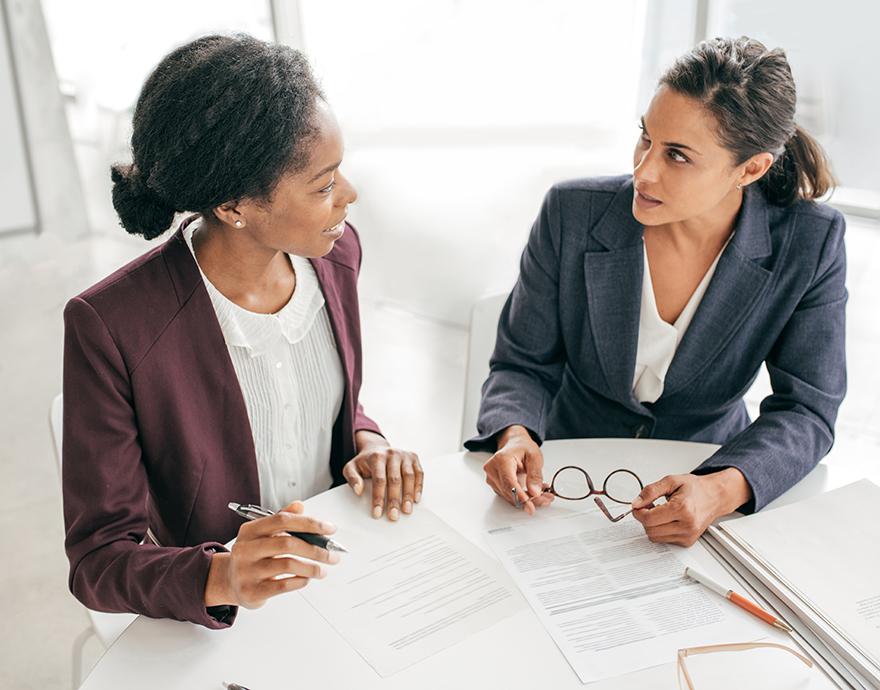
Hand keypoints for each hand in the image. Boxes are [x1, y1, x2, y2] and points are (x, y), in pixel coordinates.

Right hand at [204, 501, 338, 608]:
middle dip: (315, 549)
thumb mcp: (262, 534)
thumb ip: (281, 519)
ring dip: (311, 567)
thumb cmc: (252, 555)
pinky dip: (300, 581)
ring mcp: (246, 571)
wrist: (227, 581)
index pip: (282, 520)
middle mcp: (246, 549)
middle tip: (332, 555)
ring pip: (288, 565)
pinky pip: (283, 585)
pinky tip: (306, 579)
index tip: (329, 529)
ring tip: (322, 570)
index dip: (309, 523)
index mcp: (250, 530)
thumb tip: (300, 505)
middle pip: (287, 543)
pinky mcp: (251, 591)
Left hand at [343, 431, 423, 520]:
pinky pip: (419, 473)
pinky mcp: (413, 457)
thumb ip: (352, 478)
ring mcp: (404, 455)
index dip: (379, 497)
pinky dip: (418, 487)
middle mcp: (392, 454)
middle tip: (393, 516)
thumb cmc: (365, 462)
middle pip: (395, 480)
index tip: (377, 512)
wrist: (376, 448)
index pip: (379, 480)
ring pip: (409, 476)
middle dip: (394, 500)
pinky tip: (415, 499)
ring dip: (408, 495)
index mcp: (377, 457)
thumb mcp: (351, 467)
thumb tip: (358, 490)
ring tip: (406, 510)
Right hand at [482, 425, 552, 515]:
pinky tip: (533, 493)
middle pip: (510, 492)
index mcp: (502, 460)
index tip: (530, 506)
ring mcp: (492, 478)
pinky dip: (521, 497)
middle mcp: (493, 470)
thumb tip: (535, 492)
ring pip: (510, 497)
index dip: (520, 496)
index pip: (509, 483)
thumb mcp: (535, 456)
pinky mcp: (495, 485)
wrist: (514, 444)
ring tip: (543, 495)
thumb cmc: (522, 447)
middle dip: (529, 499)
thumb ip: (535, 474)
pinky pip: (508, 495)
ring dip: (527, 499)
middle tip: (546, 499)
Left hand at [631, 469, 750, 545]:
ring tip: (659, 512)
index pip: (649, 519)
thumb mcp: (671, 481)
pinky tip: (667, 519)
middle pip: (650, 530)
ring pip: (655, 537)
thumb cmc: (695, 488)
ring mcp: (688, 535)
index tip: (638, 505)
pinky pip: (664, 540)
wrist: (714, 496)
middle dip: (644, 518)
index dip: (638, 512)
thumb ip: (650, 491)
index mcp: (682, 509)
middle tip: (649, 506)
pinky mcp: (688, 542)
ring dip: (652, 525)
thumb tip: (636, 503)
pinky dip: (661, 530)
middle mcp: (687, 525)